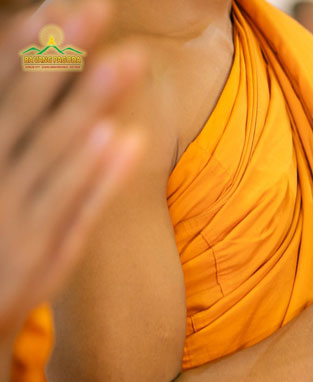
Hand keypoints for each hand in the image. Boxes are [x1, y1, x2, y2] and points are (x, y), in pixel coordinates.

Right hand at [0, 0, 144, 334]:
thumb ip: (11, 135)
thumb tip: (51, 94)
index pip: (3, 87)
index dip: (30, 46)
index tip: (63, 4)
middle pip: (28, 106)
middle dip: (60, 57)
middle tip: (97, 7)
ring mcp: (15, 214)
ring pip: (55, 150)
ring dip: (90, 104)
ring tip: (127, 62)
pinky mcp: (40, 252)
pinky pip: (71, 207)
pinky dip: (94, 176)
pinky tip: (120, 139)